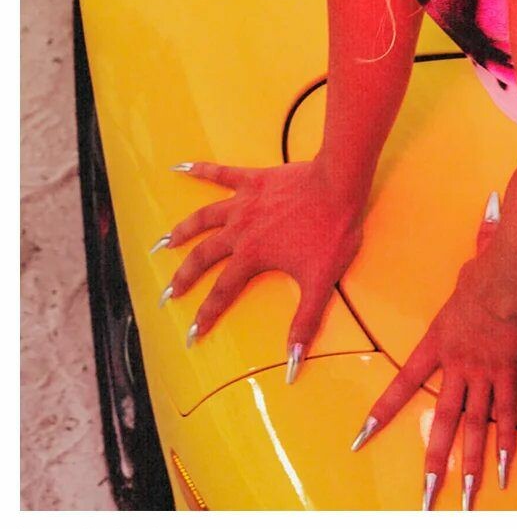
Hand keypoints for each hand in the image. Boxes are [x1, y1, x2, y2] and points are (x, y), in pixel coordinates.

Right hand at [155, 158, 366, 379]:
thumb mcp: (321, 281)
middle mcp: (241, 230)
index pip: (222, 292)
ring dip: (182, 231)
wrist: (341, 184)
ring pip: (203, 218)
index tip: (191, 334)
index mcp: (253, 255)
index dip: (206, 315)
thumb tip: (294, 362)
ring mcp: (245, 202)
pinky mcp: (254, 179)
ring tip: (163, 242)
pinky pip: (221, 174)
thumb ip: (305, 322)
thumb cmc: (333, 231)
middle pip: (203, 256)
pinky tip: (181, 166)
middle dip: (183, 277)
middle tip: (167, 293)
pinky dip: (201, 170)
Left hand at [351, 192, 516, 509]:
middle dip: (430, 459)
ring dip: (467, 466)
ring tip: (464, 500)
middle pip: (439, 417)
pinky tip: (504, 472)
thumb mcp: (477, 254)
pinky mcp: (506, 374)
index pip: (405, 380)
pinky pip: (506, 415)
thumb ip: (483, 237)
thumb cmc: (489, 265)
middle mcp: (455, 363)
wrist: (506, 280)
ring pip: (472, 427)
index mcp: (438, 340)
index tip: (362, 436)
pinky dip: (505, 444)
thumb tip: (493, 206)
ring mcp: (481, 373)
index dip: (383, 411)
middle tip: (422, 496)